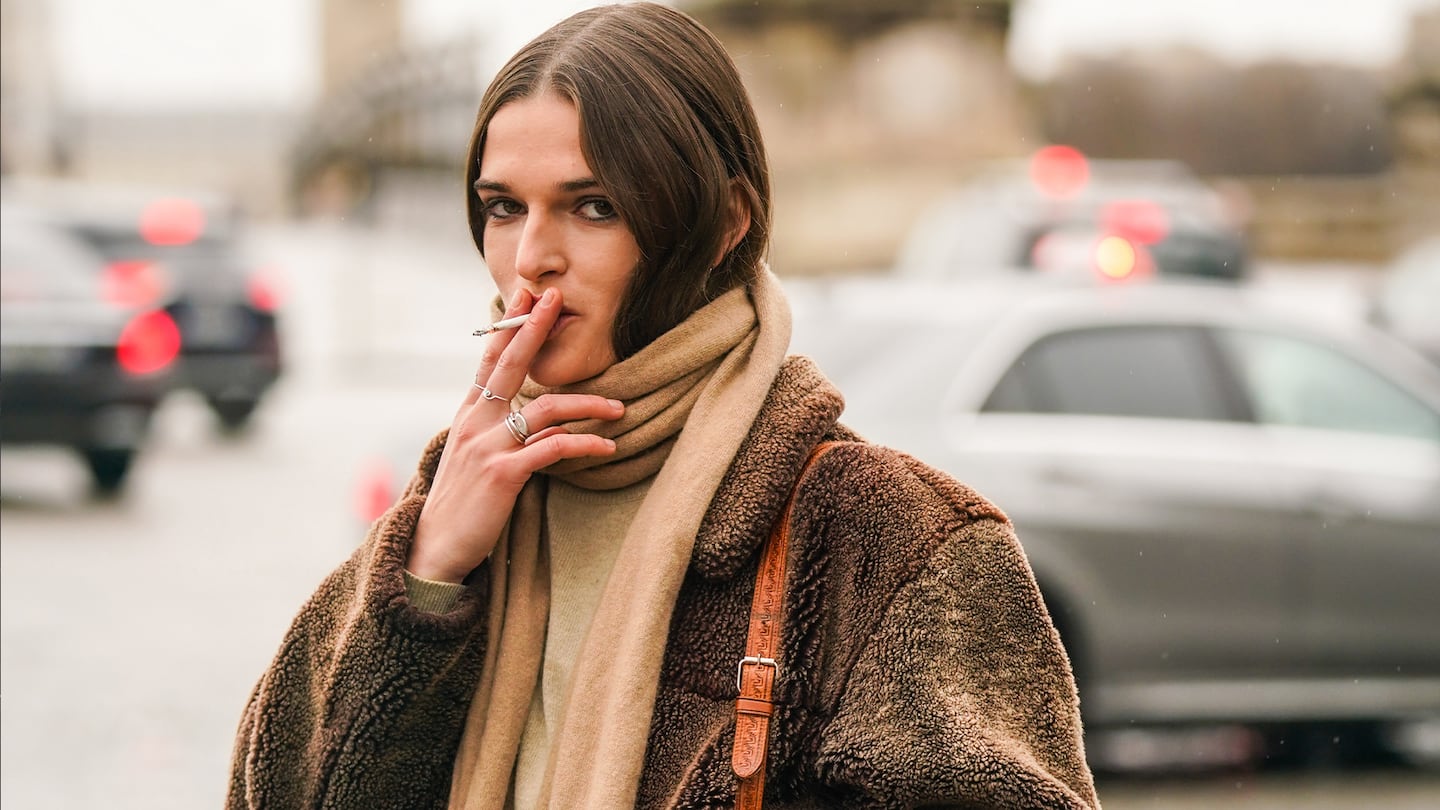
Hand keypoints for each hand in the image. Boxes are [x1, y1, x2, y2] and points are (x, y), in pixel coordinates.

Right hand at [406, 288, 623, 582]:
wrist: (435, 547)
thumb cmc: (462, 503)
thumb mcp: (473, 455)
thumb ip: (497, 428)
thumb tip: (537, 415)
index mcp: (469, 413)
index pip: (491, 359)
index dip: (510, 326)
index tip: (529, 295)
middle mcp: (475, 421)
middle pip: (510, 364)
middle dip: (535, 328)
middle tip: (557, 299)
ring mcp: (488, 445)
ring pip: (547, 408)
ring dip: (589, 405)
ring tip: (620, 408)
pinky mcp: (503, 473)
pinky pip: (554, 449)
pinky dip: (585, 445)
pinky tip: (608, 447)